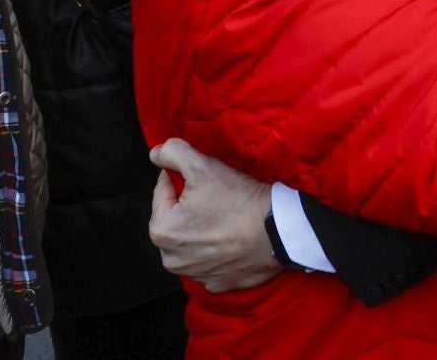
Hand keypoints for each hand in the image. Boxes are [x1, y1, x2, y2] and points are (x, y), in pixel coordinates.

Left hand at [147, 138, 282, 292]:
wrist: (279, 230)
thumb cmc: (239, 200)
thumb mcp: (202, 165)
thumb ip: (172, 153)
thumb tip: (156, 153)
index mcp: (161, 231)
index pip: (164, 191)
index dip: (184, 178)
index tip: (205, 178)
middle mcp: (172, 259)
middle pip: (177, 219)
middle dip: (191, 205)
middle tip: (217, 194)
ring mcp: (196, 274)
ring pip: (193, 241)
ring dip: (203, 228)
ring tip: (227, 215)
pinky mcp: (218, 283)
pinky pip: (212, 260)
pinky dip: (219, 249)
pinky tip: (234, 236)